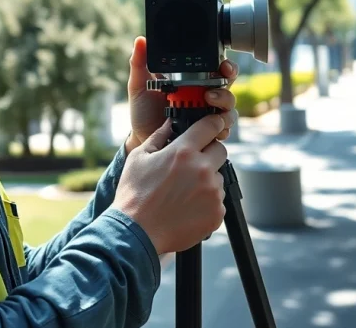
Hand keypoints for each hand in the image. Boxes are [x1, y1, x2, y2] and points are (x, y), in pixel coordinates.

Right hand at [112, 113, 229, 254]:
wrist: (137, 232)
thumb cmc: (134, 194)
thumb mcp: (139, 158)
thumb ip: (158, 136)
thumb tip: (169, 124)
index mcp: (183, 152)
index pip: (210, 126)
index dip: (212, 124)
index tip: (211, 126)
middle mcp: (202, 170)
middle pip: (220, 151)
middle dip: (209, 153)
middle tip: (191, 164)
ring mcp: (212, 193)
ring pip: (219, 178)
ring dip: (207, 180)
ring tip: (184, 191)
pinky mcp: (217, 213)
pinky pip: (218, 201)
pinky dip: (207, 202)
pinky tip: (187, 207)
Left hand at [125, 37, 240, 153]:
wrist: (142, 138)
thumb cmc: (143, 111)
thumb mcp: (139, 85)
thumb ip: (139, 63)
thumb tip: (141, 40)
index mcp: (192, 79)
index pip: (216, 67)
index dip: (225, 64)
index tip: (223, 65)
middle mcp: (204, 93)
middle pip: (228, 84)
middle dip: (226, 85)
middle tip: (209, 92)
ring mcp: (208, 112)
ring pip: (229, 106)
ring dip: (224, 104)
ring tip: (209, 104)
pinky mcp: (209, 131)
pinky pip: (224, 128)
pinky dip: (223, 127)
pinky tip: (213, 128)